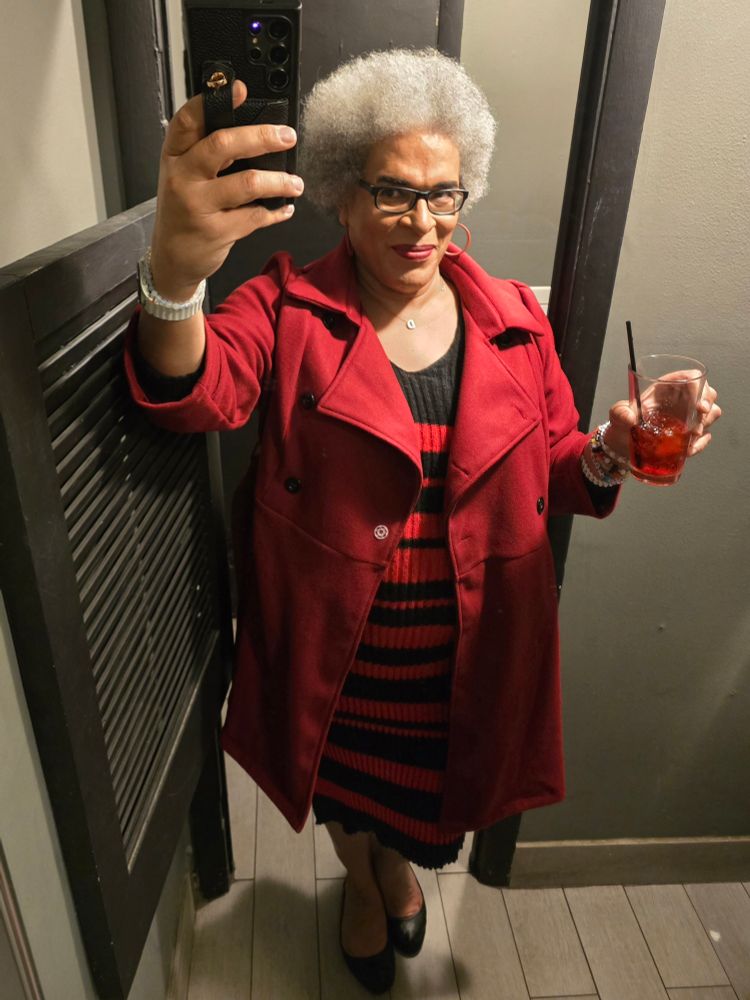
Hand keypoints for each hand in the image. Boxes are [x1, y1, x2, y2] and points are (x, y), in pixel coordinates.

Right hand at [149, 80, 302, 298]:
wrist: (172, 258)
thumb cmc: (184, 210)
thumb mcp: (184, 176)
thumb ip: (207, 152)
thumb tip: (253, 129)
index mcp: (174, 156)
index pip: (189, 120)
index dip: (215, 101)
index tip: (240, 89)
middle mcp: (183, 177)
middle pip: (224, 145)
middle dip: (262, 137)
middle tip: (288, 137)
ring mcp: (198, 205)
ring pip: (248, 183)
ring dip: (280, 181)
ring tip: (295, 183)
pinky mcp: (216, 231)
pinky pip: (256, 216)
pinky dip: (276, 212)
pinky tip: (284, 208)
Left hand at [603, 381, 721, 462]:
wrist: (623, 445)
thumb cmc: (623, 423)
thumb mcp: (618, 414)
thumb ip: (621, 413)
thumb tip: (630, 418)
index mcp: (667, 387)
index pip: (692, 377)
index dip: (699, 387)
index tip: (697, 404)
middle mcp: (681, 399)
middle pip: (708, 394)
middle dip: (707, 407)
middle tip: (697, 422)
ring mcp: (688, 416)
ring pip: (711, 413)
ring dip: (705, 425)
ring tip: (689, 437)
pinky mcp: (689, 433)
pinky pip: (704, 437)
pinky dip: (700, 444)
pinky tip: (688, 450)